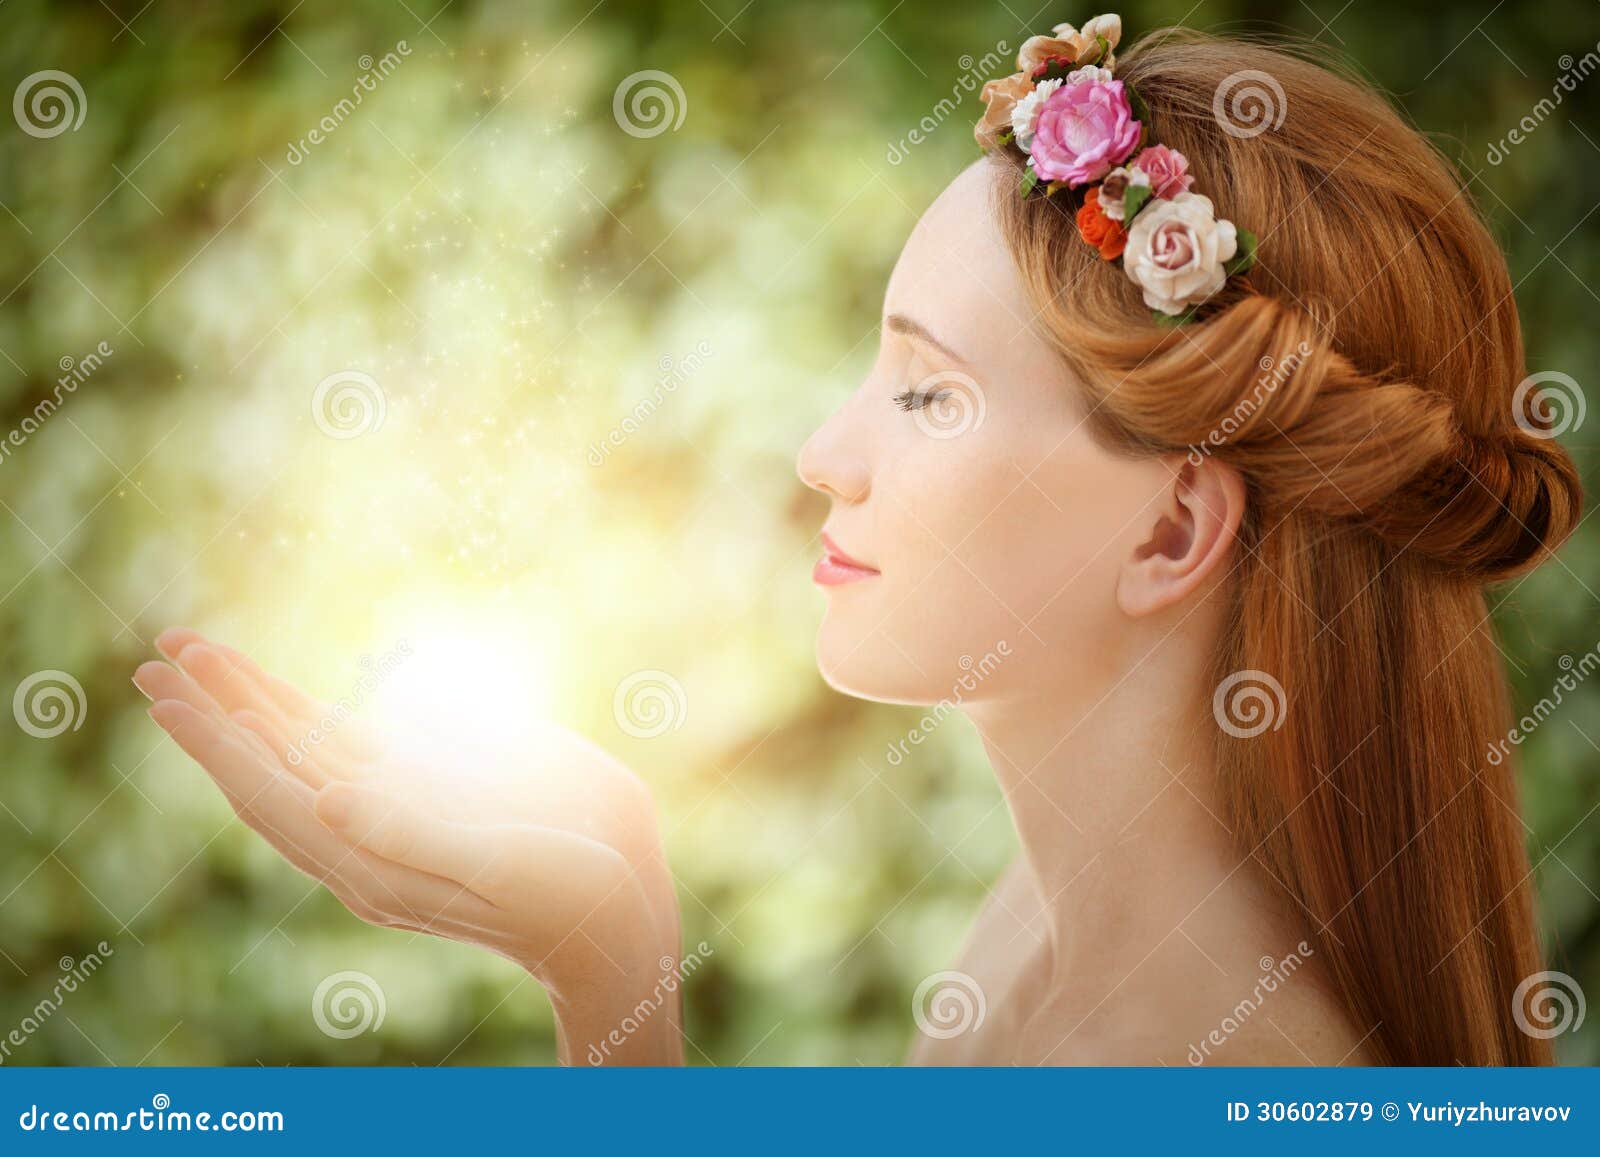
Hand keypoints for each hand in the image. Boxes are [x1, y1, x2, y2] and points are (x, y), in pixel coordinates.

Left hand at [134, 627, 683, 1063]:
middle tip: (160, 651)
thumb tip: (325, 799)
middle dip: (213, 707)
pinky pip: (357, 749)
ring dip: (250, 701)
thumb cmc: (566, 896)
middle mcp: (368, 833)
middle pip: (268, 762)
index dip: (217, 737)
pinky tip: (292, 700)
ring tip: (202, 655)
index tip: (168, 688)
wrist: (615, 912)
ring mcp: (397, 811)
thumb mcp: (495, 863)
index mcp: (370, 860)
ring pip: (304, 750)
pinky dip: (312, 717)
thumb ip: (413, 832)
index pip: (271, 790)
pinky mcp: (435, 793)